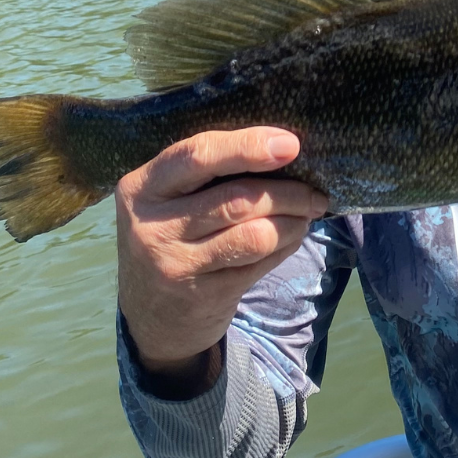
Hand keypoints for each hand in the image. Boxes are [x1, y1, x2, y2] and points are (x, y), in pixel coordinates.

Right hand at [116, 128, 329, 385]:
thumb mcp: (168, 199)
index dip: (247, 146)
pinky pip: (260, 263)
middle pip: (238, 199)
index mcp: (141, 187)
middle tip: (315, 192)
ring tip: (306, 214)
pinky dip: (286, 245)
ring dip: (293, 222)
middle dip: (288, 192)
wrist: (151, 313)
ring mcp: (176, 264)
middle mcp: (152, 227)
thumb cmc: (171, 234)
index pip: (198, 156)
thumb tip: (282, 148)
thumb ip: (207, 173)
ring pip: (255, 235)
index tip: (290, 144)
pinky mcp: (205, 294)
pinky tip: (290, 237)